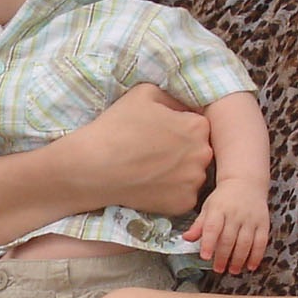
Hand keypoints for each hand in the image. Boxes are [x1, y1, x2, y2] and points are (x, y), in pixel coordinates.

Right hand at [85, 86, 212, 217]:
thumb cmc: (117, 126)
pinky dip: (171, 192)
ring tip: (152, 170)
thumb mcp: (145, 93)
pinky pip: (183, 195)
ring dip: (178, 172)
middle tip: (155, 153)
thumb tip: (183, 108)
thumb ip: (172, 98)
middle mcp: (203, 154)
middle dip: (182, 151)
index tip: (160, 133)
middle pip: (198, 151)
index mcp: (197, 126)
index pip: (198, 126)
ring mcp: (194, 182)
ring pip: (192, 175)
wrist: (94, 167)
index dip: (178, 128)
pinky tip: (151, 185)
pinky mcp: (183, 203)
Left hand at [183, 179, 269, 274]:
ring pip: (245, 242)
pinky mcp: (263, 223)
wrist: (246, 181)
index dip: (208, 243)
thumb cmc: (224, 197)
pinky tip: (250, 266)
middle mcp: (235, 214)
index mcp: (219, 209)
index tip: (205, 256)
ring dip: (238, 259)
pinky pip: (261, 242)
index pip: (212, 227)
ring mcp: (250, 218)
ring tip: (232, 270)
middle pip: (229, 238)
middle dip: (223, 256)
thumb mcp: (208, 207)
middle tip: (218, 269)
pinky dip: (256, 256)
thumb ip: (199, 225)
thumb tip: (186, 238)